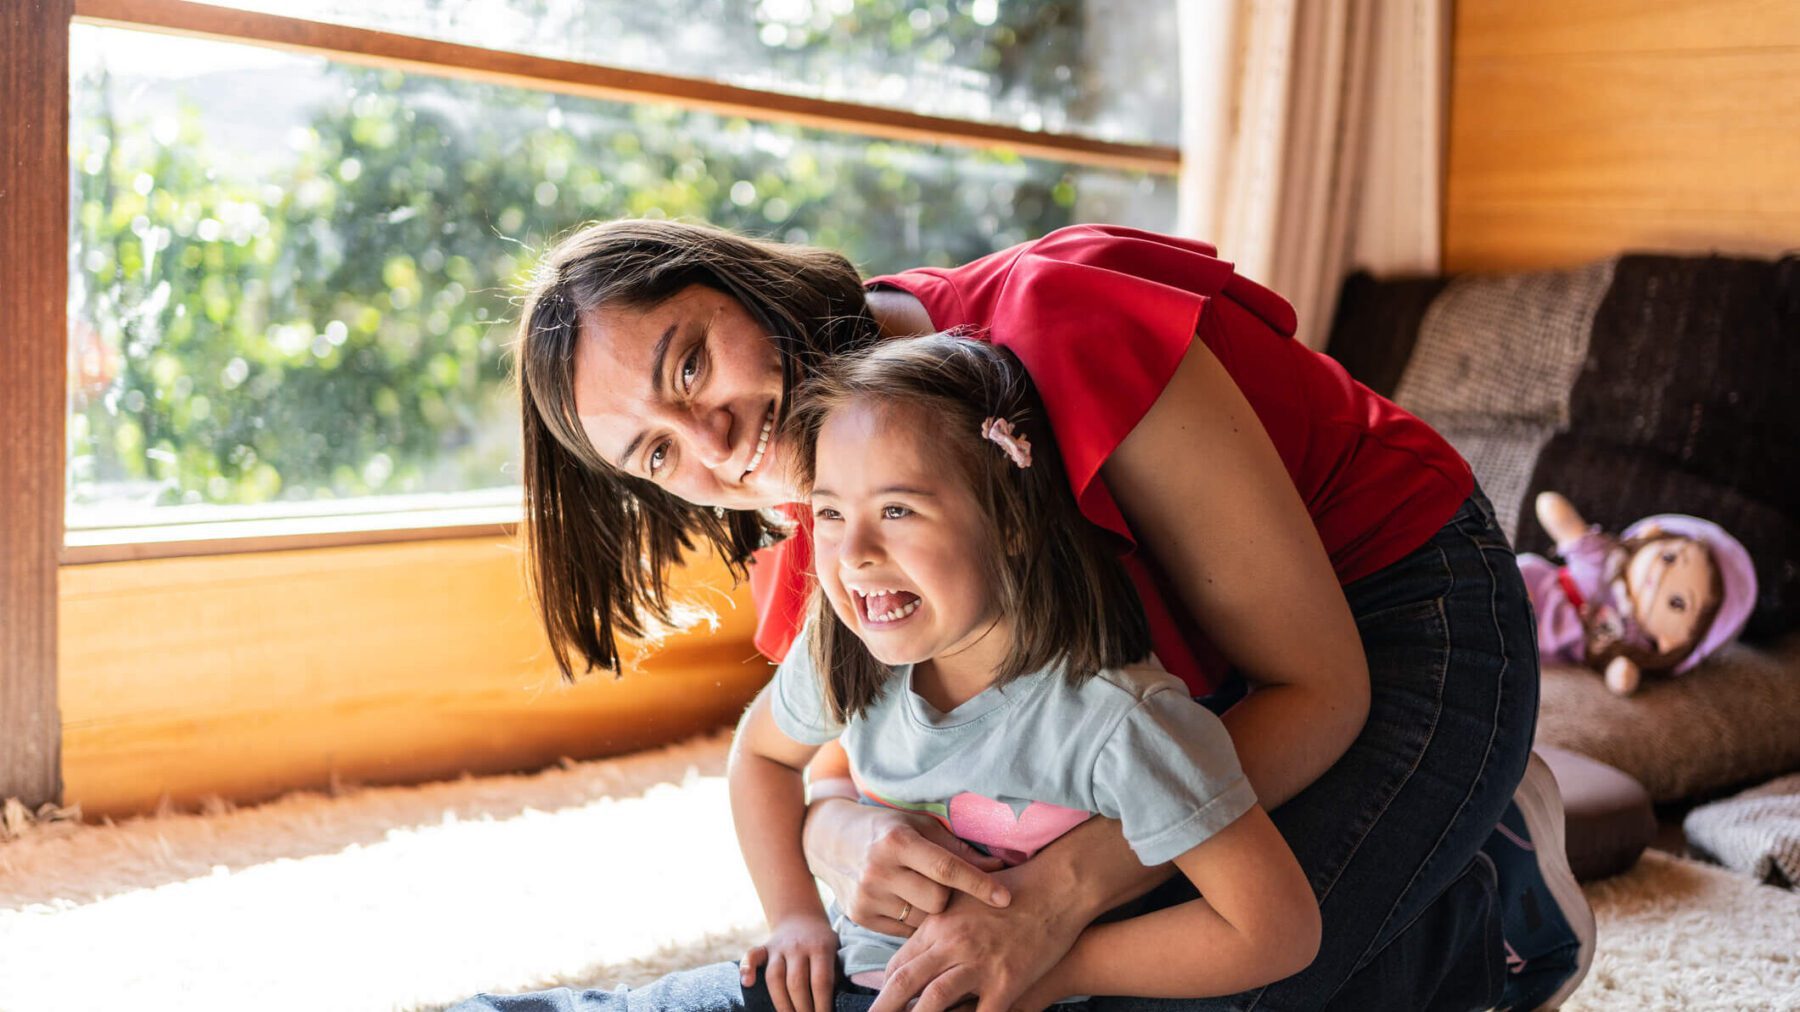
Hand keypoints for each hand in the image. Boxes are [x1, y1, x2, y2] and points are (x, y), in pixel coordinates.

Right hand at [741, 915, 841, 1011]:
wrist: (802, 917)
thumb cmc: (823, 943)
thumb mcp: (836, 952)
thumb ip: (835, 973)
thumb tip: (837, 1002)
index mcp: (821, 947)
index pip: (821, 981)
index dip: (822, 1004)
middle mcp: (798, 946)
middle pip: (796, 983)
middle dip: (802, 1008)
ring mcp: (779, 946)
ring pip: (775, 977)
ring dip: (781, 1003)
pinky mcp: (764, 947)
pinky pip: (752, 955)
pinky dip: (746, 968)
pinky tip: (748, 984)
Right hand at [803, 798, 1008, 936]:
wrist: (828, 840)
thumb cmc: (886, 829)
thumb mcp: (918, 826)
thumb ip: (956, 848)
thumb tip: (999, 867)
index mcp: (897, 840)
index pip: (946, 868)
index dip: (979, 884)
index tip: (1005, 898)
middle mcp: (879, 870)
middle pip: (937, 901)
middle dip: (951, 897)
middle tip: (949, 886)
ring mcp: (867, 896)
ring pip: (922, 921)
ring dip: (933, 912)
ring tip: (926, 892)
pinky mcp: (860, 917)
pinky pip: (904, 931)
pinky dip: (914, 920)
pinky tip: (908, 901)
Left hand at [867, 866, 1083, 1011]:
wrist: (1057, 889)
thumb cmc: (1013, 891)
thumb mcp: (965, 897)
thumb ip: (940, 920)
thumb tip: (921, 942)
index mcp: (939, 925)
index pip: (899, 963)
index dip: (886, 988)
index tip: (883, 1001)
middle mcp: (953, 943)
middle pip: (905, 983)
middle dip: (883, 1007)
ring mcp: (980, 963)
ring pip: (934, 1000)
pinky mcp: (1007, 980)